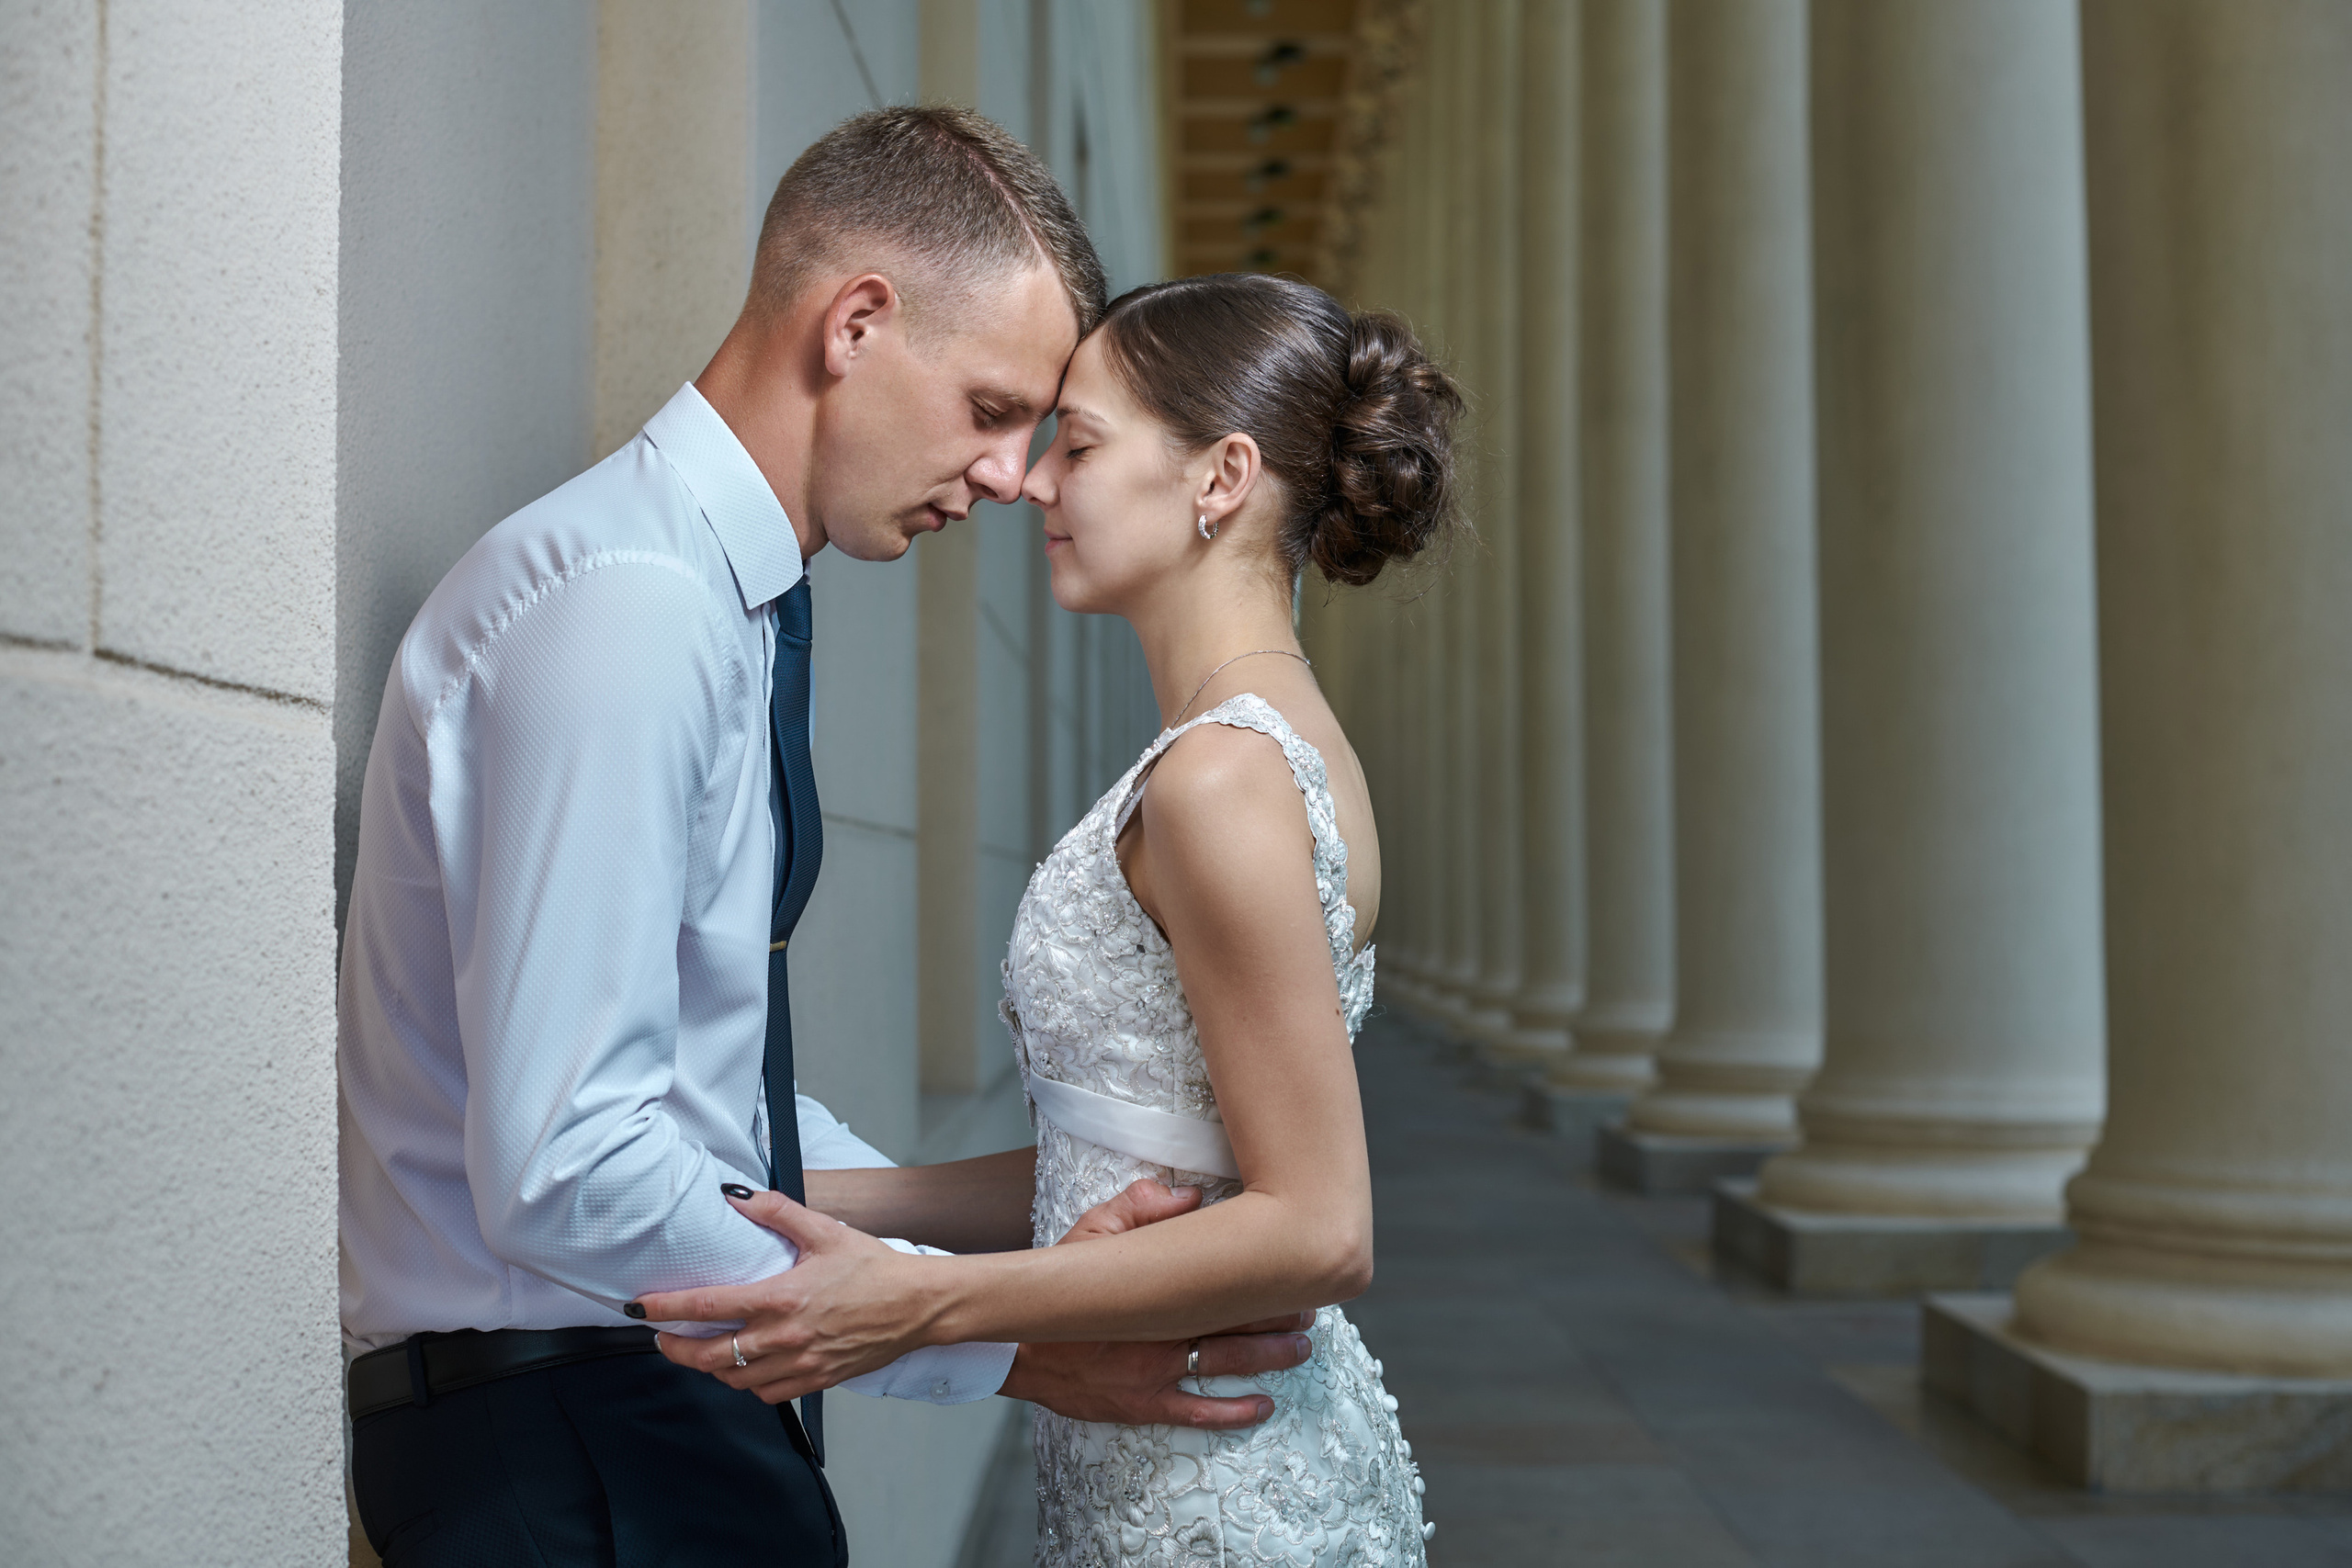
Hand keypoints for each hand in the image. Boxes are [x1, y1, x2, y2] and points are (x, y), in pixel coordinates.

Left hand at [633, 1190, 934, 1404]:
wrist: (918, 1305)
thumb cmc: (875, 1268)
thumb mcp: (826, 1230)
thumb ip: (777, 1212)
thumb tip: (736, 1197)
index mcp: (782, 1298)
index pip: (708, 1308)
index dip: (666, 1309)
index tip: (640, 1307)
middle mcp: (785, 1337)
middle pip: (710, 1357)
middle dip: (675, 1350)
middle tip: (661, 1336)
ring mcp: (800, 1364)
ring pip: (735, 1379)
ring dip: (710, 1368)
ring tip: (701, 1350)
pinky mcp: (816, 1380)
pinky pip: (766, 1393)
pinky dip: (747, 1382)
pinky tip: (746, 1365)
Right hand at [1007, 1178, 1316, 1428]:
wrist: (1019, 1349)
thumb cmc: (1061, 1290)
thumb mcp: (1090, 1234)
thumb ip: (1138, 1208)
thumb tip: (1191, 1197)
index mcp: (1153, 1290)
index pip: (1220, 1280)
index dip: (1261, 1276)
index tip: (1293, 1269)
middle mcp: (1159, 1331)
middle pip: (1233, 1320)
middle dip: (1276, 1314)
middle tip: (1310, 1308)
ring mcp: (1152, 1373)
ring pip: (1224, 1363)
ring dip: (1268, 1356)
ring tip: (1302, 1348)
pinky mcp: (1142, 1405)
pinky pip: (1196, 1412)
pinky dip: (1233, 1412)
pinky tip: (1263, 1407)